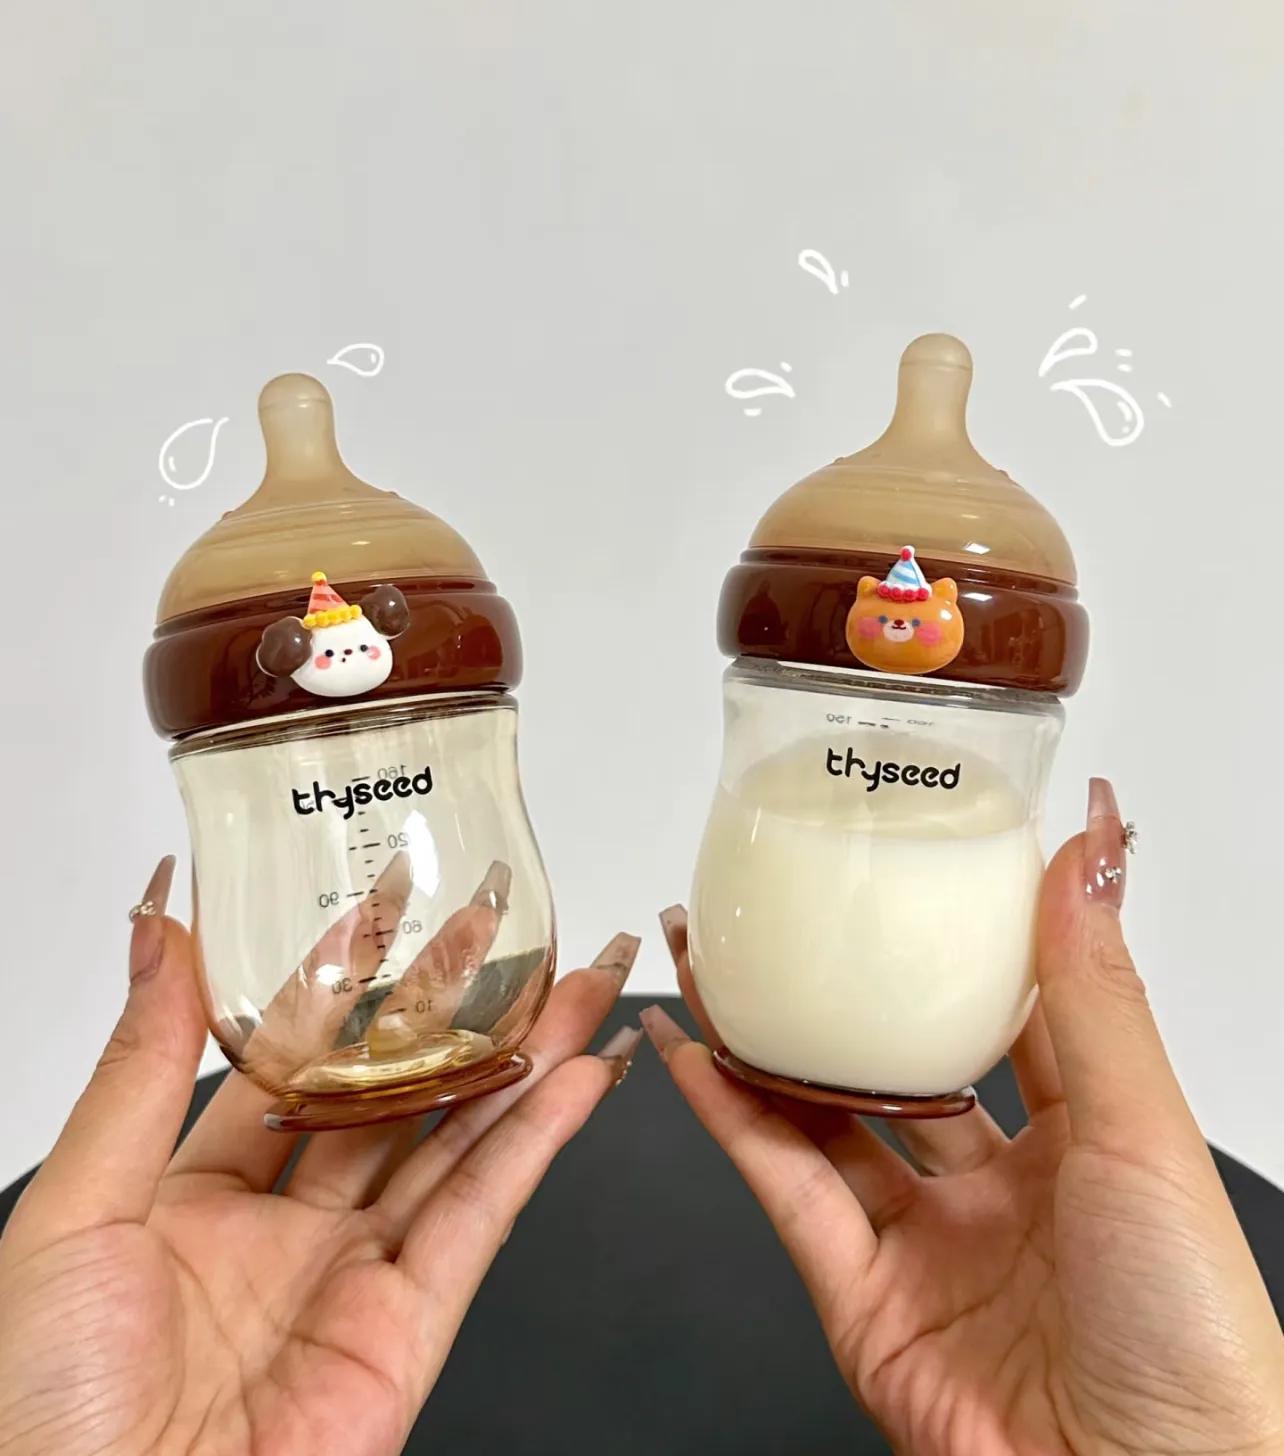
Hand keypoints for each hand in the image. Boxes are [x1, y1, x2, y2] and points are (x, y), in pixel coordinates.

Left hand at [0, 857, 641, 1455]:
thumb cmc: (43, 1412)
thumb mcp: (75, 1213)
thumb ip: (139, 1069)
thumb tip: (156, 933)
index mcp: (194, 1196)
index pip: (289, 1057)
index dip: (342, 979)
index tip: (387, 906)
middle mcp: (284, 1231)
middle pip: (391, 1092)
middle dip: (456, 1011)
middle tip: (509, 932)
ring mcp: (353, 1278)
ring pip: (456, 1142)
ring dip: (523, 1062)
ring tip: (577, 985)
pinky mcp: (410, 1329)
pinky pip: (482, 1215)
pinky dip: (536, 1144)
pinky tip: (576, 1079)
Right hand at [646, 779, 1283, 1454]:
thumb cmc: (1194, 1340)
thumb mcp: (1145, 1129)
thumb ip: (1095, 990)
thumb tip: (1091, 851)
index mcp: (1082, 1151)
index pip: (1008, 1024)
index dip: (960, 952)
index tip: (918, 878)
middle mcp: (997, 1199)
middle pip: (897, 1072)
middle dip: (840, 999)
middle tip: (788, 922)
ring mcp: (925, 1251)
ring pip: (825, 1125)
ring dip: (765, 1046)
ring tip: (717, 964)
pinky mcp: (861, 1305)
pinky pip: (785, 1191)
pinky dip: (732, 1120)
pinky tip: (698, 1057)